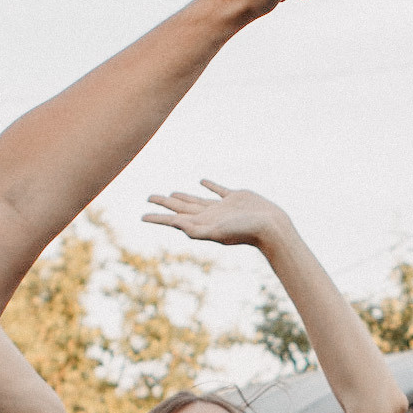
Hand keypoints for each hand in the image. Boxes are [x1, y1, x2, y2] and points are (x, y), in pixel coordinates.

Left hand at [143, 181, 292, 248]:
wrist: (270, 227)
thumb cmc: (244, 232)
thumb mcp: (217, 232)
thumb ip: (195, 230)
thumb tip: (176, 224)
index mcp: (201, 224)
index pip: (174, 219)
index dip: (158, 217)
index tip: (142, 216)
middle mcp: (208, 216)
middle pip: (181, 208)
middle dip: (165, 204)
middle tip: (149, 197)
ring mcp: (221, 207)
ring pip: (196, 200)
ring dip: (183, 197)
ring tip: (171, 193)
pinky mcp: (234, 198)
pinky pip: (217, 190)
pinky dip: (209, 185)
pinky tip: (202, 181)